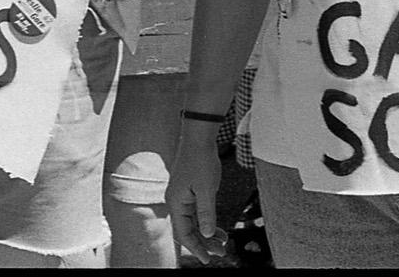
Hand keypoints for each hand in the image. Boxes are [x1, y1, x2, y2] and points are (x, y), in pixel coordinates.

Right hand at [166, 130, 229, 263]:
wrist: (198, 138)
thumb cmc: (201, 160)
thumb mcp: (207, 189)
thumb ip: (206, 213)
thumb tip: (207, 234)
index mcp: (176, 202)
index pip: (183, 232)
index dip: (195, 248)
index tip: (207, 259)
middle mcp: (176, 201)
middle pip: (188, 229)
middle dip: (204, 242)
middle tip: (221, 252)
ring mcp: (182, 196)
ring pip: (193, 222)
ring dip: (206, 233)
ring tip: (223, 241)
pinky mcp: (190, 191)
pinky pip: (196, 213)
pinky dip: (207, 221)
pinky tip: (218, 228)